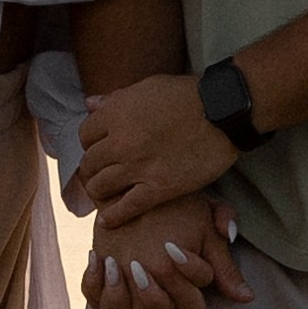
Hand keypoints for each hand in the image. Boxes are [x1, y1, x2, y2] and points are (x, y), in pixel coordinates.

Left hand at [78, 72, 237, 225]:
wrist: (223, 111)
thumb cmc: (187, 94)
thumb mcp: (146, 87)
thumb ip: (116, 99)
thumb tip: (90, 104)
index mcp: (116, 114)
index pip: (84, 134)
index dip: (90, 143)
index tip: (98, 149)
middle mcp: (121, 141)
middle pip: (89, 163)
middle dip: (92, 169)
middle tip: (99, 174)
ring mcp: (139, 166)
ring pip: (100, 187)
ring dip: (99, 192)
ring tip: (104, 194)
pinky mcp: (159, 188)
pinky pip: (126, 208)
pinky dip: (113, 216)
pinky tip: (107, 221)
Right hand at [80, 196, 252, 308]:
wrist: (133, 177)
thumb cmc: (177, 201)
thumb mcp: (208, 227)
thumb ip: (224, 265)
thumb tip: (245, 299)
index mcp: (171, 266)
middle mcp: (142, 274)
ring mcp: (117, 271)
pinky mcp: (98, 264)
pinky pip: (99, 303)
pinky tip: (129, 305)